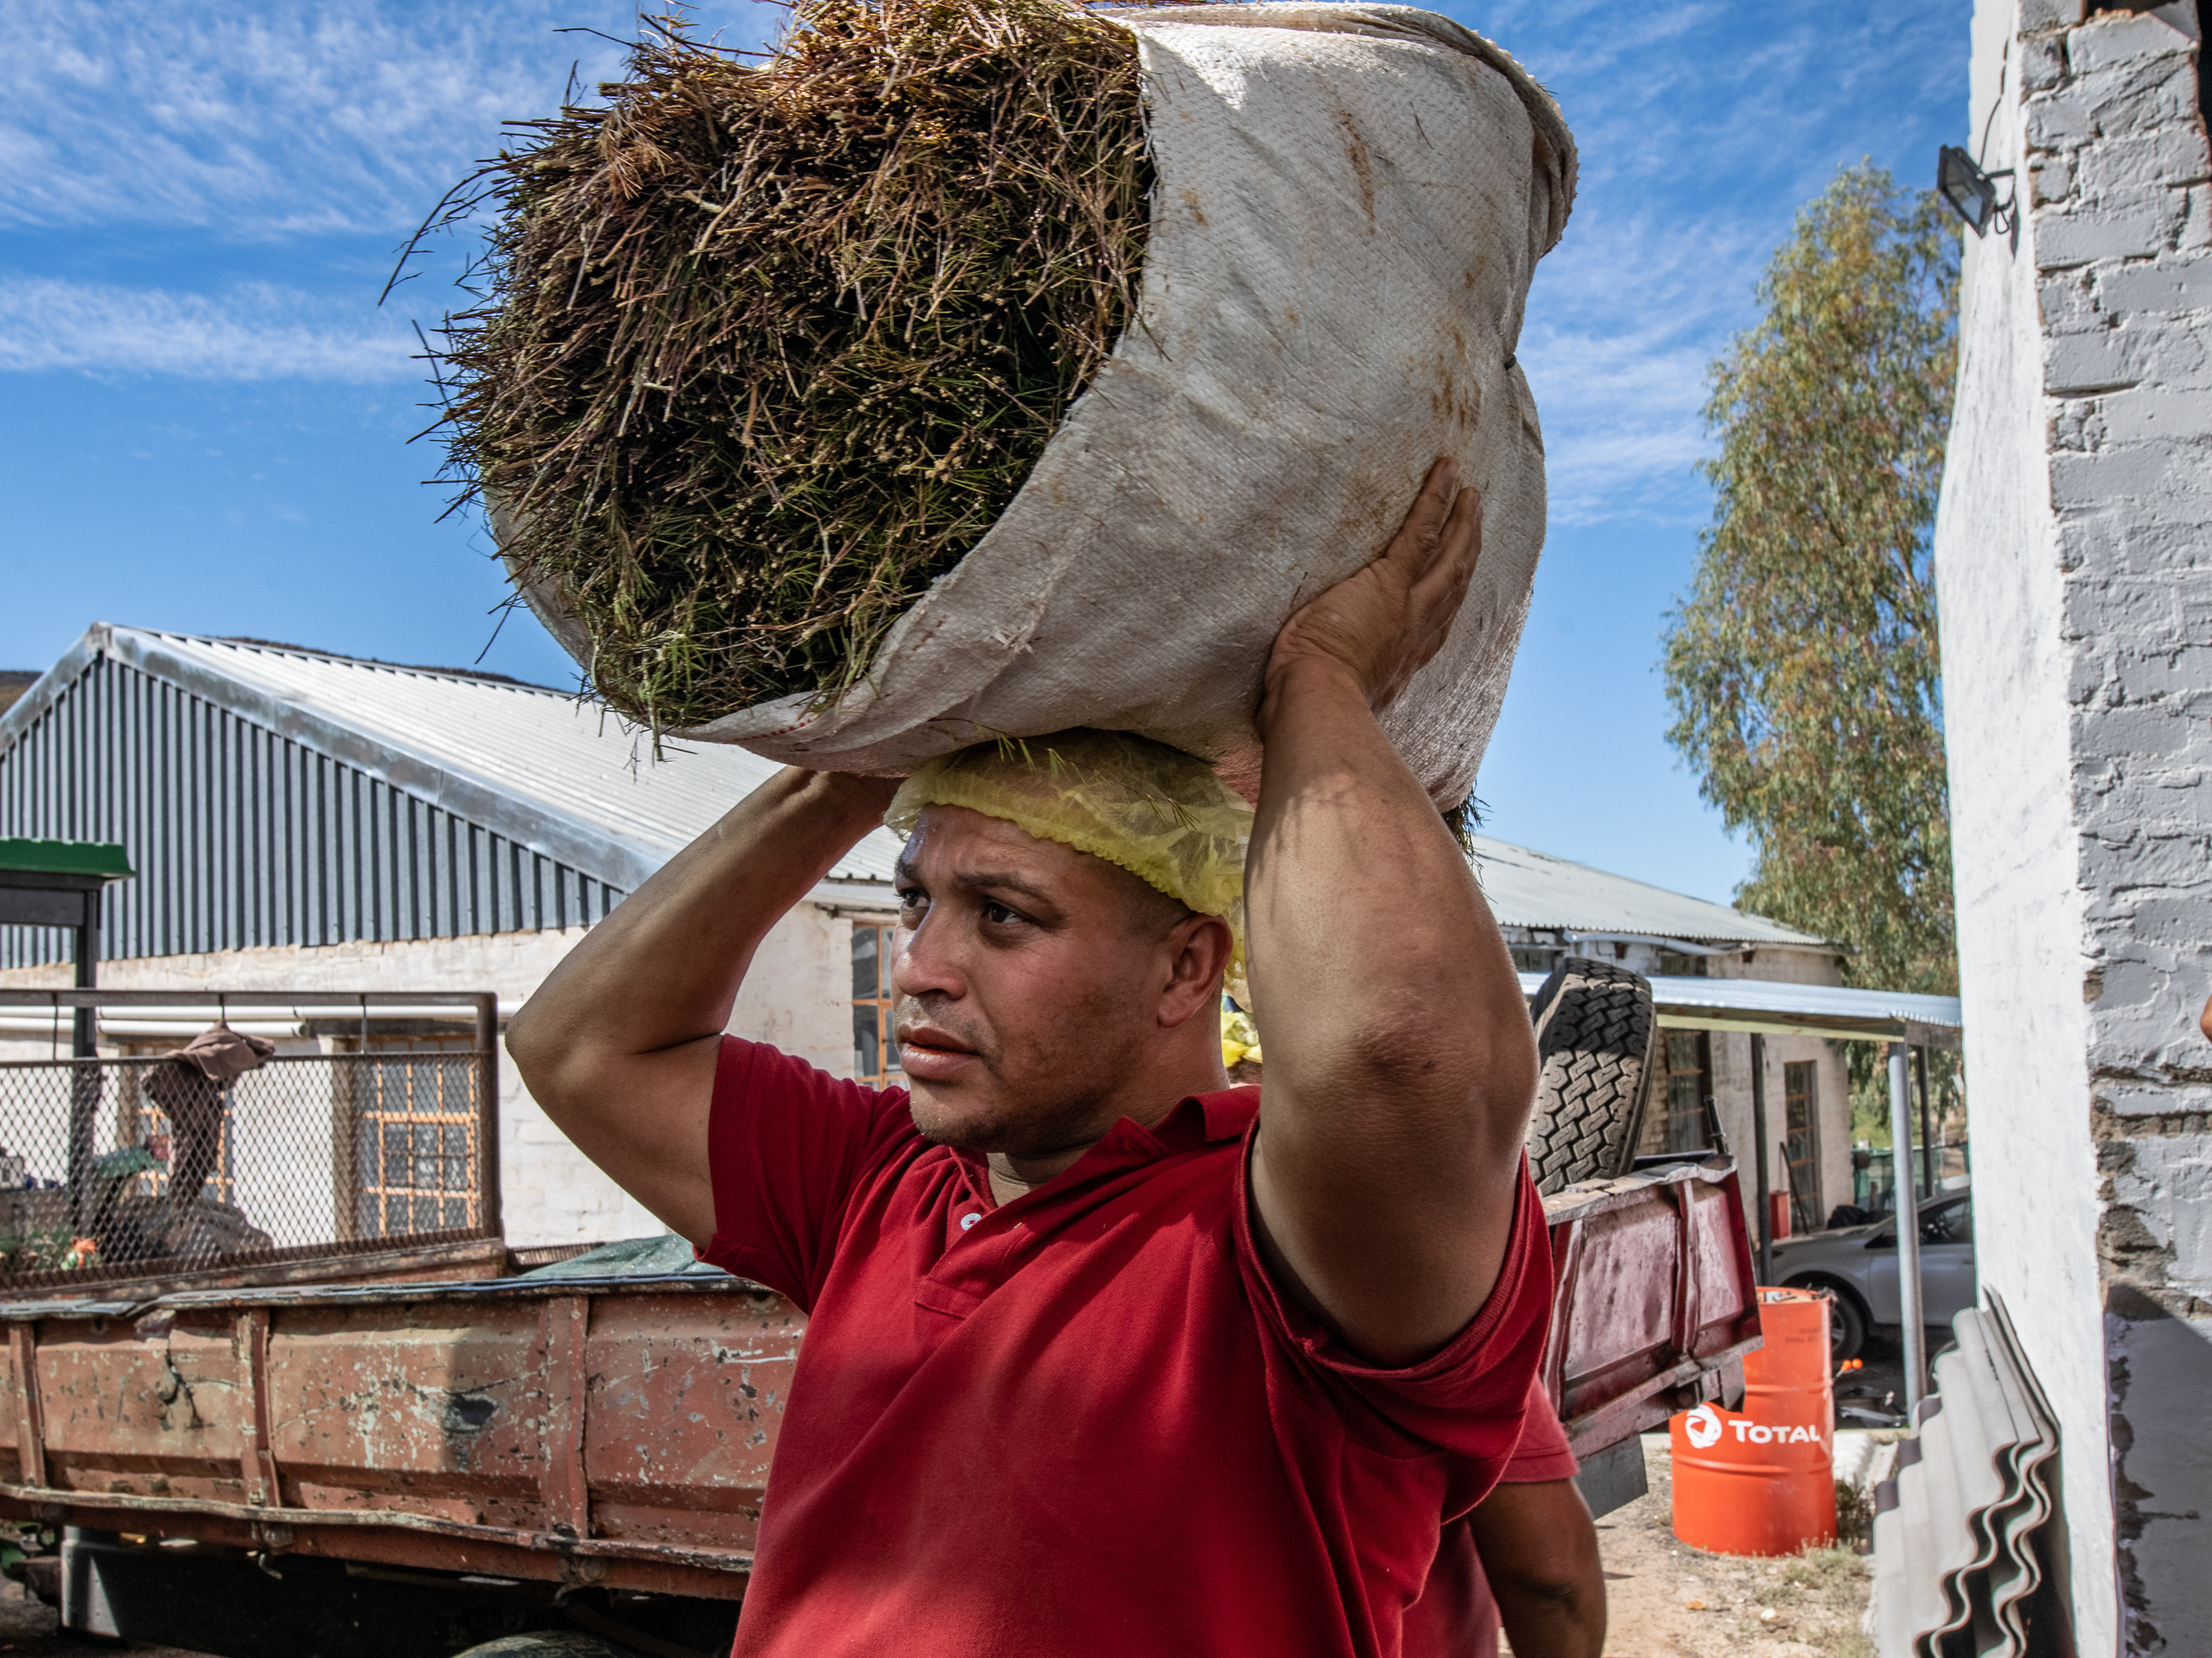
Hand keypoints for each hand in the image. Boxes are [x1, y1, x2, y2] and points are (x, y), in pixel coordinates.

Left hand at [1264, 457, 1482, 713]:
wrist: (1317, 701)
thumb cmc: (1314, 705)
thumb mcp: (1340, 695)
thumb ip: (1342, 684)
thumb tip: (1318, 690)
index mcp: (1405, 658)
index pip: (1437, 620)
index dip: (1451, 595)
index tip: (1459, 578)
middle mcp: (1418, 630)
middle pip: (1454, 581)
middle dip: (1467, 547)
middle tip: (1475, 517)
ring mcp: (1408, 604)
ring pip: (1448, 553)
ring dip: (1462, 520)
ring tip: (1470, 494)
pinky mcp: (1389, 581)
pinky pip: (1420, 530)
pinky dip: (1435, 497)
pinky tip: (1445, 471)